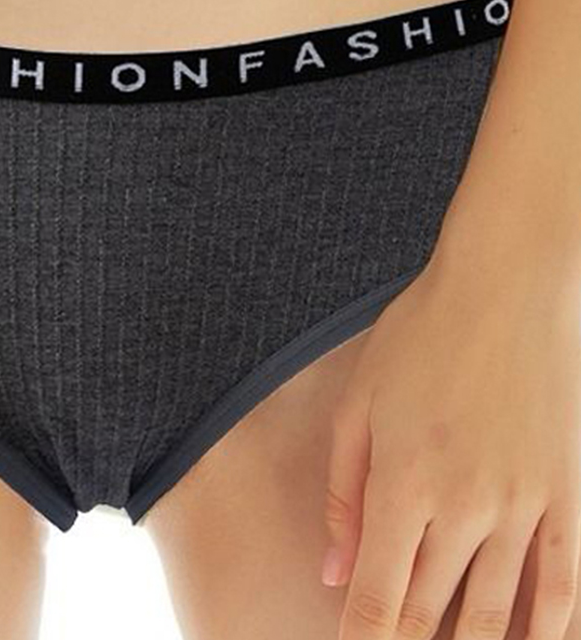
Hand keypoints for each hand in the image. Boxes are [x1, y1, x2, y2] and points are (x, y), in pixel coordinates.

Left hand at [321, 255, 580, 639]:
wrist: (504, 287)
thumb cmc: (420, 338)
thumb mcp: (358, 404)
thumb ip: (343, 494)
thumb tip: (335, 572)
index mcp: (402, 483)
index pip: (379, 597)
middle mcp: (464, 507)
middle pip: (432, 611)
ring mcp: (523, 505)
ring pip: (496, 612)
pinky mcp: (566, 495)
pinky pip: (563, 585)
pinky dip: (547, 630)